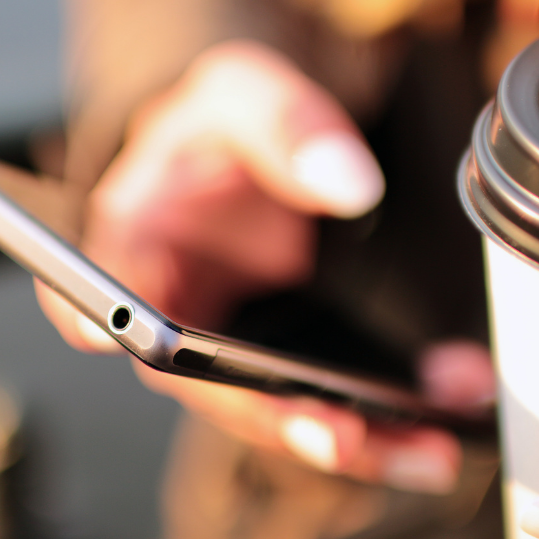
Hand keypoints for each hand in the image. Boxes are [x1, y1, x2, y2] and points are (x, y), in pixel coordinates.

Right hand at [37, 41, 494, 492]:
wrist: (250, 155)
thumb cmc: (222, 128)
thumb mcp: (248, 93)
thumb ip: (287, 127)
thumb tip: (348, 184)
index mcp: (135, 239)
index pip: (99, 292)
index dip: (111, 326)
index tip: (140, 345)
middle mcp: (170, 310)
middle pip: (206, 386)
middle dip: (278, 419)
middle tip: (345, 435)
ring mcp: (222, 343)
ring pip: (274, 413)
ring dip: (352, 439)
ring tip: (426, 445)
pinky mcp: (270, 361)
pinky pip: (316, 401)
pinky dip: (380, 417)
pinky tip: (439, 411)